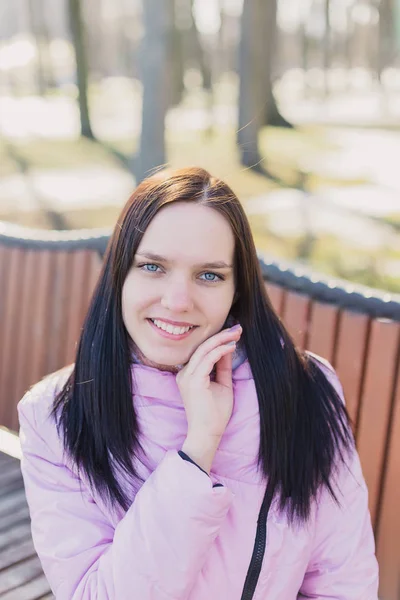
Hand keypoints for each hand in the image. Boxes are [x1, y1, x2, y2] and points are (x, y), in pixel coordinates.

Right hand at [177, 325, 241, 472]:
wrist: (208, 433)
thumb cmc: (215, 413)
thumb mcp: (222, 384)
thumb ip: (223, 367)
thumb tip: (228, 348)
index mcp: (188, 374)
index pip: (202, 351)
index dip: (217, 340)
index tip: (233, 333)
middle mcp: (184, 373)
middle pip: (202, 347)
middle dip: (221, 336)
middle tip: (237, 329)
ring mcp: (187, 377)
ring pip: (204, 350)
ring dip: (222, 340)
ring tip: (237, 334)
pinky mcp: (194, 381)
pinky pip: (207, 359)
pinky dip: (220, 350)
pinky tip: (231, 346)